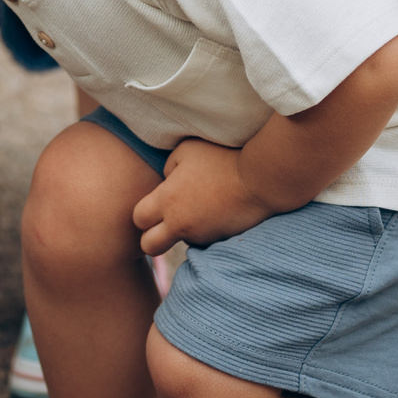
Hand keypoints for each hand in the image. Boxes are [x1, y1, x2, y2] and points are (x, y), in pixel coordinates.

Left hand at [131, 139, 283, 256]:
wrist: (260, 178)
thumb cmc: (222, 157)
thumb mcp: (186, 150)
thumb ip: (169, 167)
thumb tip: (168, 181)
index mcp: (167, 200)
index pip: (137, 219)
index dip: (142, 213)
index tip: (153, 204)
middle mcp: (180, 224)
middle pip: (149, 247)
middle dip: (151, 238)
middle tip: (163, 223)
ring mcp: (201, 235)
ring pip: (180, 241)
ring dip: (183, 230)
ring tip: (202, 204)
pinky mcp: (220, 240)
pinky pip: (204, 238)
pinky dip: (206, 228)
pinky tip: (218, 210)